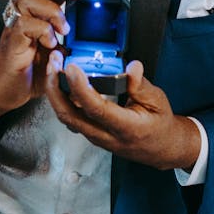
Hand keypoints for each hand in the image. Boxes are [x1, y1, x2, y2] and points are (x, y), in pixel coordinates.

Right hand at [0, 0, 103, 132]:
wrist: (7, 90)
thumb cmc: (31, 71)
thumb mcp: (62, 54)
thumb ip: (76, 44)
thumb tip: (102, 44)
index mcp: (41, 12)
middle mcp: (27, 13)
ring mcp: (17, 25)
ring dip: (52, 10)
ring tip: (64, 29)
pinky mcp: (11, 40)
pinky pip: (24, 24)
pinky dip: (42, 31)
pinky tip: (51, 44)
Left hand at [45, 55, 200, 171]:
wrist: (160, 148)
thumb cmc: (159, 125)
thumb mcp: (157, 101)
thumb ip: (141, 85)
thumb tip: (133, 67)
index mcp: (126, 128)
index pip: (96, 109)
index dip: (80, 87)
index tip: (71, 68)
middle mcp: (106, 136)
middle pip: (70, 116)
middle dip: (55, 89)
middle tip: (53, 65)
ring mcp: (95, 137)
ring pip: (66, 117)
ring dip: (55, 92)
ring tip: (53, 69)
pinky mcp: (90, 133)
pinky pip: (70, 117)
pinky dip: (60, 99)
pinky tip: (60, 82)